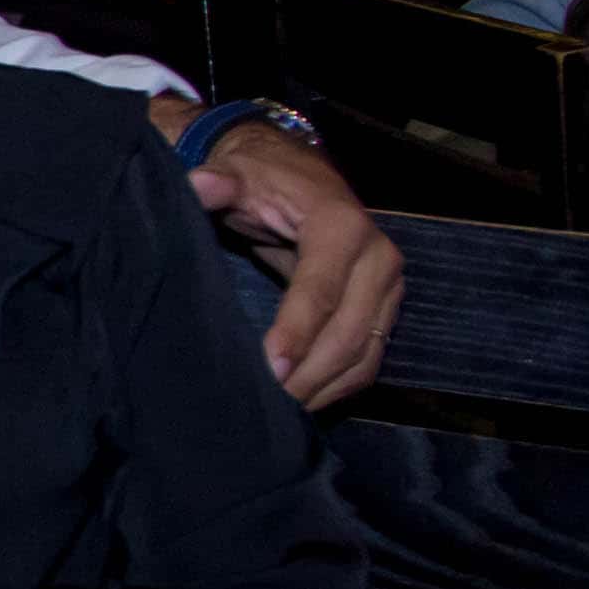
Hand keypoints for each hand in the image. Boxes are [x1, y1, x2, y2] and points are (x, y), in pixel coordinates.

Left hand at [191, 118, 399, 408]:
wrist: (296, 175)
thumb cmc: (260, 179)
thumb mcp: (237, 174)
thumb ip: (218, 183)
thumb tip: (200, 184)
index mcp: (342, 226)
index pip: (320, 290)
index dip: (295, 332)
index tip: (268, 368)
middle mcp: (378, 258)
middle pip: (348, 331)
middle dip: (307, 373)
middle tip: (266, 405)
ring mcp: (388, 286)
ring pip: (363, 353)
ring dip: (323, 388)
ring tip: (280, 413)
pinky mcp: (385, 308)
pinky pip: (369, 357)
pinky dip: (340, 385)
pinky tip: (304, 403)